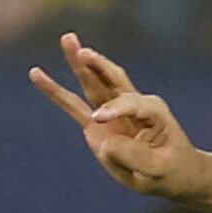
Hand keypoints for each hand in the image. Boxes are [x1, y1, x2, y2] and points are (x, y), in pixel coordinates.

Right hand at [32, 35, 211, 199]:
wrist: (175, 173)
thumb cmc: (171, 170)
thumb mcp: (157, 169)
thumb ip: (130, 156)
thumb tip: (100, 142)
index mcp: (153, 112)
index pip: (130, 103)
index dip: (113, 109)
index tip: (97, 119)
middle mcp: (133, 105)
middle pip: (112, 79)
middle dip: (96, 63)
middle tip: (80, 47)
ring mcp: (113, 112)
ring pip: (93, 84)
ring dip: (79, 63)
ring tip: (68, 39)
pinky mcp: (97, 123)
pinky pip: (73, 105)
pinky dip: (55, 91)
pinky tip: (36, 74)